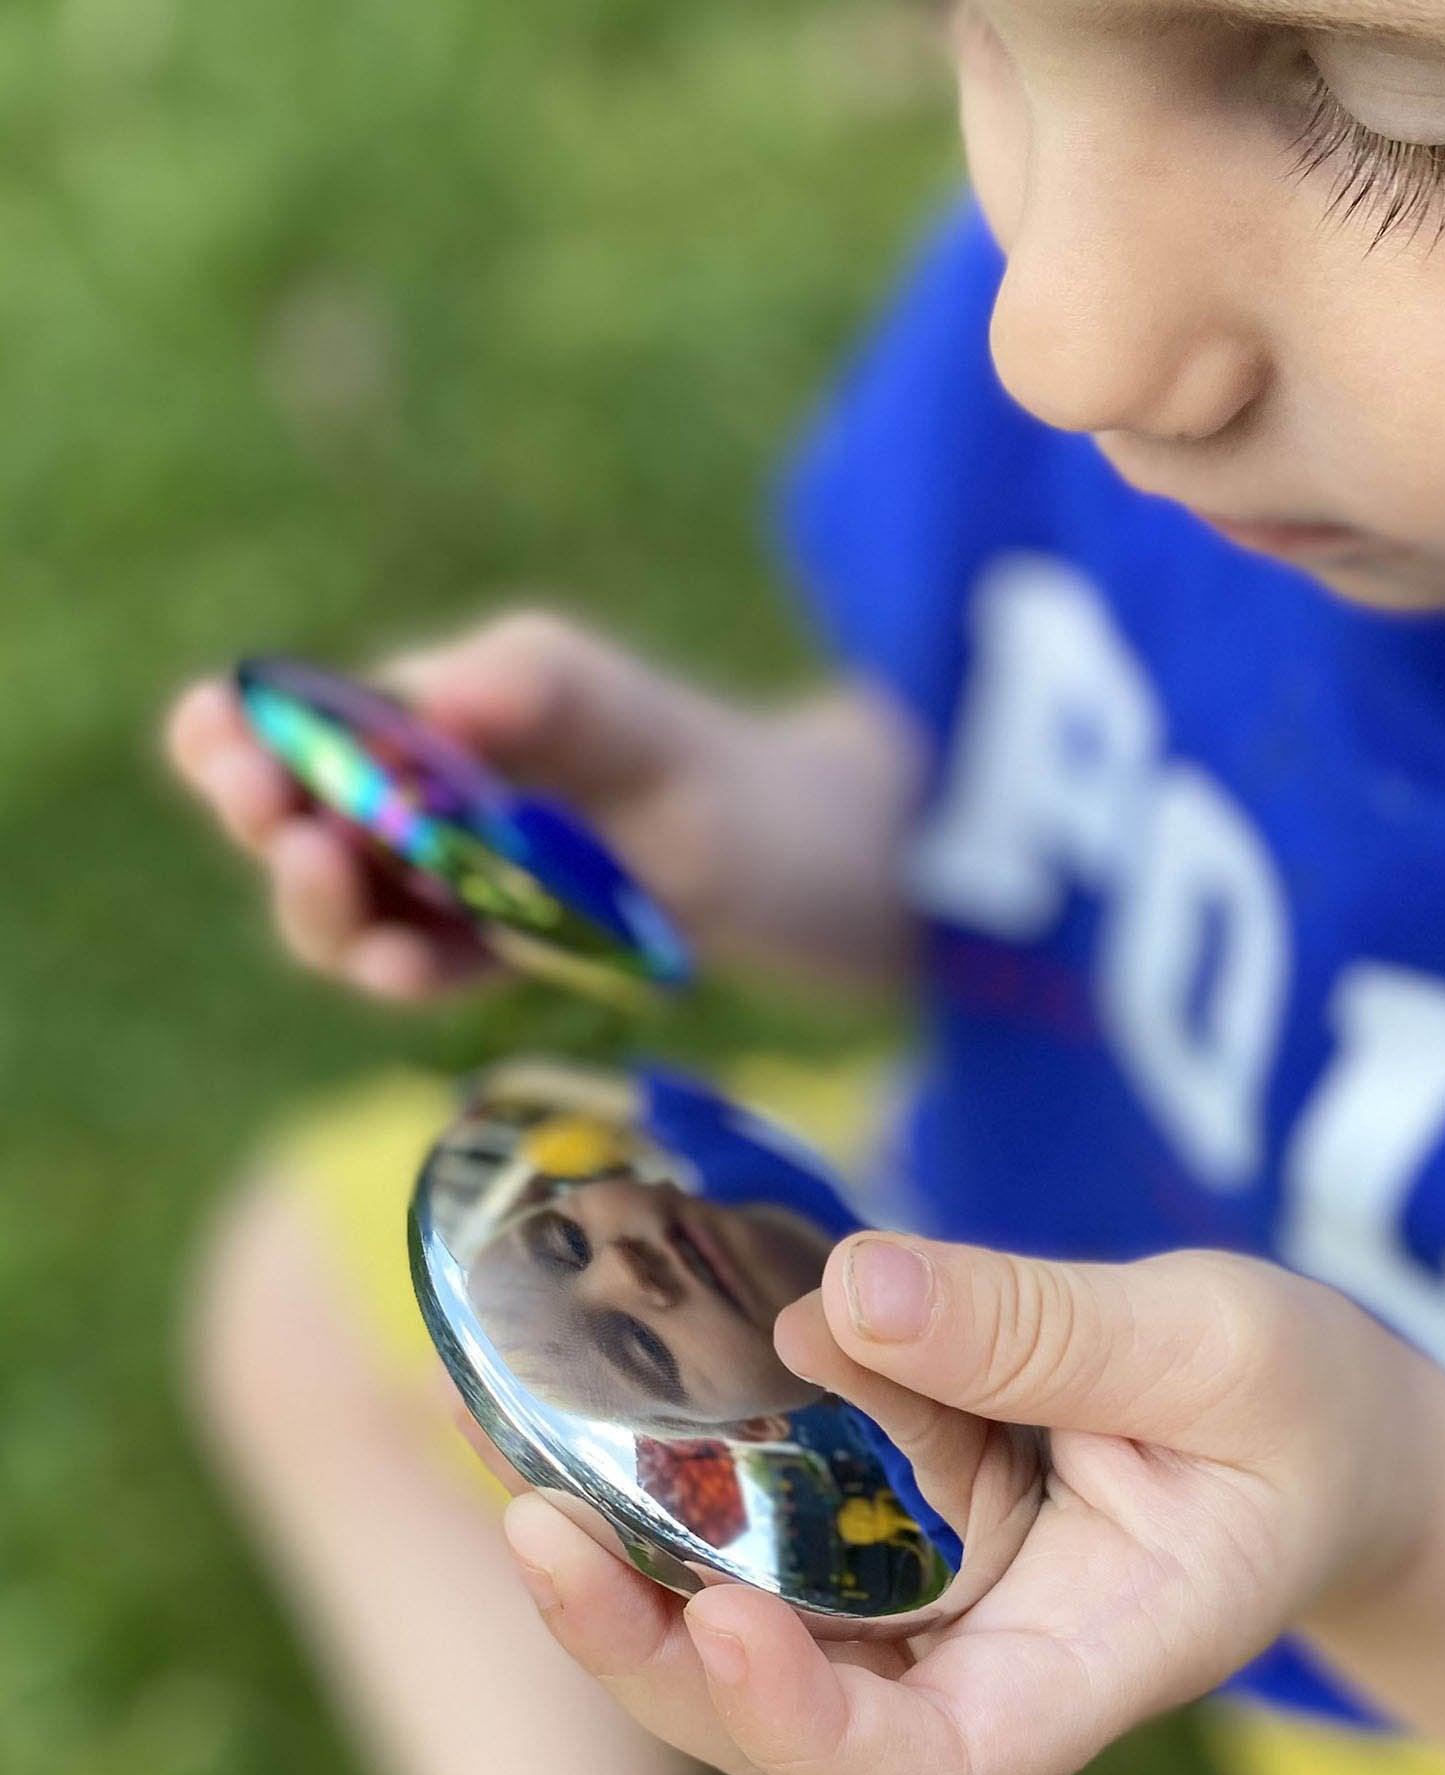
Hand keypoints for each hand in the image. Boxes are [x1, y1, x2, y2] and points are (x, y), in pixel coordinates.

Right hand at [165, 611, 743, 999]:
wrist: (774, 856)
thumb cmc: (676, 752)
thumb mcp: (611, 699)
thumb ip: (527, 685)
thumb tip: (429, 704)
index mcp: (411, 719)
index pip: (290, 721)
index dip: (234, 730)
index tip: (217, 732)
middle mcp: (404, 804)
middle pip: (293, 817)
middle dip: (265, 813)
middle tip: (273, 810)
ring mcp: (437, 888)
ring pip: (341, 909)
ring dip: (320, 903)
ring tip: (328, 871)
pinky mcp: (483, 958)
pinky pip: (421, 968)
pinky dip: (402, 968)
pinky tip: (401, 964)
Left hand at [499, 1232, 1444, 1774]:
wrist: (1322, 1427)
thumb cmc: (1303, 1405)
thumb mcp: (1211, 1346)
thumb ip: (1043, 1330)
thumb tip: (843, 1294)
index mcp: (1090, 1661)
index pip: (933, 1761)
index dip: (810, 1726)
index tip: (728, 1619)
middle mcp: (984, 1654)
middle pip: (794, 1710)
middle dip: (650, 1647)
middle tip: (539, 1529)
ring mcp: (935, 1589)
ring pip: (759, 1610)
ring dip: (633, 1553)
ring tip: (515, 1446)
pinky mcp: (904, 1511)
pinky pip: (786, 1507)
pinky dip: (695, 1460)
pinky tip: (602, 1383)